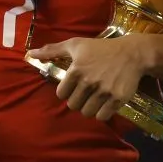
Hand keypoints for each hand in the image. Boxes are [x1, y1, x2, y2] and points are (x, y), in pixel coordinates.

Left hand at [26, 36, 147, 121]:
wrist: (132, 53)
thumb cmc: (101, 48)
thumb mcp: (76, 44)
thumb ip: (52, 50)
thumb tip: (30, 53)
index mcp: (76, 70)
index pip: (61, 94)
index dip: (66, 91)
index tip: (74, 86)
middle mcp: (88, 82)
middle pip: (73, 105)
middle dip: (77, 100)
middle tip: (85, 93)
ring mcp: (103, 92)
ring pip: (87, 112)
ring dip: (89, 108)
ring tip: (94, 98)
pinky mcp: (117, 99)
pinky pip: (102, 116)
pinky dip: (102, 113)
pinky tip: (104, 103)